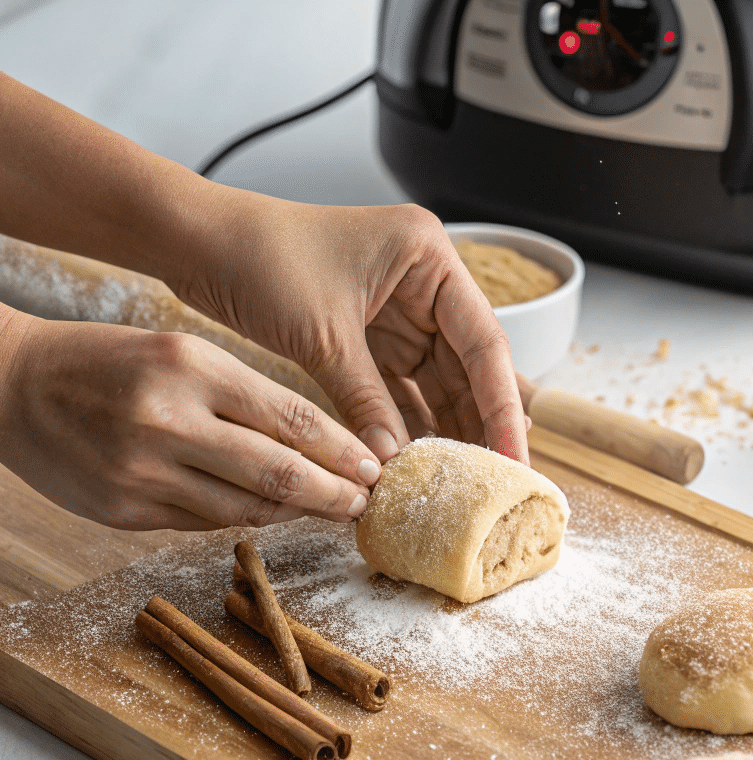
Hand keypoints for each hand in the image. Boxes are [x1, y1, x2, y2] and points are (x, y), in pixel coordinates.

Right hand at [0, 307, 379, 530]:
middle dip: (332, 494)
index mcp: (189, 368)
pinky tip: (268, 513)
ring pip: (245, 508)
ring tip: (326, 510)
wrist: (11, 387)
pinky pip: (204, 522)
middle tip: (364, 504)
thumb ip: (245, 400)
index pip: (290, 418)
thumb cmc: (110, 362)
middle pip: (277, 473)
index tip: (372, 468)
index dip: (341, 450)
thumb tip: (315, 451)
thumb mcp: (181, 354)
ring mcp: (143, 473)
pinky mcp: (124, 512)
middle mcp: (168, 422)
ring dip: (294, 513)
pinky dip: (243, 518)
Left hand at [169, 198, 528, 465]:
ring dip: (444, 428)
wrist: (196, 243)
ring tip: (459, 481)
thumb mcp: (323, 336)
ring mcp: (398, 311)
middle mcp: (423, 283)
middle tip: (496, 480)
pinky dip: (405, 423)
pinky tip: (416, 460)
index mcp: (428, 258)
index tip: (514, 456)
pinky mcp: (369, 337)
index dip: (502, 405)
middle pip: (469, 367)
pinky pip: (400, 389)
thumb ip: (367, 400)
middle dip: (479, 424)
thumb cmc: (257, 257)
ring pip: (438, 383)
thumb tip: (395, 463)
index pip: (484, 342)